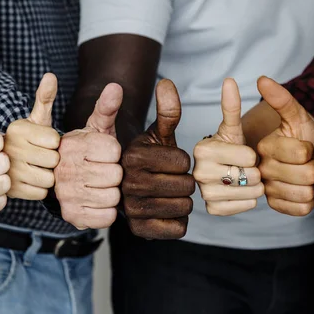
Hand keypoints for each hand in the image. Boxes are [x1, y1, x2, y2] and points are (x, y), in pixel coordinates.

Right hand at [5, 74, 60, 199]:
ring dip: (45, 177)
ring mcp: (5, 172)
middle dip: (50, 161)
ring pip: (47, 180)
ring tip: (33, 169)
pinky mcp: (7, 192)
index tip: (41, 142)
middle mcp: (7, 150)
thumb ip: (43, 99)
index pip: (55, 141)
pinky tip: (28, 182)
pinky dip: (37, 190)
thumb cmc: (25, 140)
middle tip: (37, 157)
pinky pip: (39, 194)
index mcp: (15, 129)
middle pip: (53, 161)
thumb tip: (51, 76)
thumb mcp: (32, 119)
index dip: (53, 143)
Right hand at [55, 83, 122, 229]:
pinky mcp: (71, 215)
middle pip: (115, 174)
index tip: (105, 153)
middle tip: (104, 170)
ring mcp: (67, 194)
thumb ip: (106, 107)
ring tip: (102, 184)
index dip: (115, 153)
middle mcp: (65, 169)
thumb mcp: (95, 127)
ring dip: (113, 192)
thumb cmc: (86, 151)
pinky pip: (107, 216)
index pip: (113, 150)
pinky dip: (107, 210)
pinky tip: (99, 200)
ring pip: (113, 196)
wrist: (63, 179)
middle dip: (115, 173)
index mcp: (73, 145)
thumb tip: (115, 87)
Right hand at [122, 80, 194, 238]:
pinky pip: (179, 228)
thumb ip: (167, 111)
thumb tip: (167, 83)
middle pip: (186, 186)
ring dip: (183, 201)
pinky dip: (178, 220)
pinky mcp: (140, 230)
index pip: (184, 163)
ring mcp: (132, 210)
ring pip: (185, 207)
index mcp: (133, 157)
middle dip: (185, 182)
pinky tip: (165, 210)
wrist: (127, 188)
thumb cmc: (147, 158)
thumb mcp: (156, 134)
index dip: (182, 162)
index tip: (168, 162)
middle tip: (170, 179)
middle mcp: (128, 183)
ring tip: (167, 193)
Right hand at [193, 79, 263, 214]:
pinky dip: (249, 200)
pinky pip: (245, 206)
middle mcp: (197, 173)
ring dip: (255, 186)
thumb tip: (229, 80)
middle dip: (256, 171)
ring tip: (244, 178)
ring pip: (250, 193)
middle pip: (250, 175)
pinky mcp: (213, 210)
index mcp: (201, 149)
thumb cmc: (231, 146)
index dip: (254, 154)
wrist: (226, 171)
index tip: (243, 152)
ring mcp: (203, 194)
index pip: (248, 155)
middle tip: (244, 166)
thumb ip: (231, 106)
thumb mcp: (233, 127)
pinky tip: (241, 190)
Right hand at [256, 77, 313, 215]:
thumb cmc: (303, 137)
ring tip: (304, 178)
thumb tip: (261, 79)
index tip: (305, 147)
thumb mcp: (297, 117)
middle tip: (307, 164)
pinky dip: (307, 202)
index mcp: (262, 146)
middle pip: (305, 175)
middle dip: (313, 169)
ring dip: (311, 186)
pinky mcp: (272, 207)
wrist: (306, 163)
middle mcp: (257, 169)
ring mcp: (263, 191)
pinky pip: (300, 209)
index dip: (312, 150)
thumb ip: (281, 99)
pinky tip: (300, 192)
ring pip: (303, 193)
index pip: (302, 152)